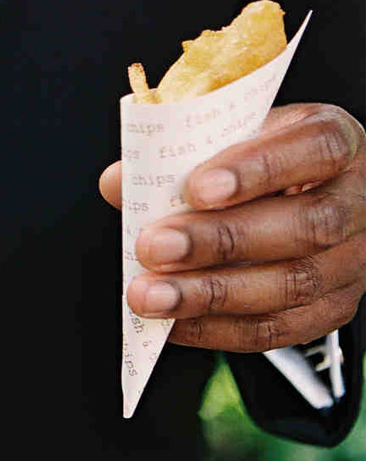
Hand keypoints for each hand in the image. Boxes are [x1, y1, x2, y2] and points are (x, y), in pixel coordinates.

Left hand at [100, 103, 365, 351]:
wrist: (314, 189)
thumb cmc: (266, 153)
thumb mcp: (235, 130)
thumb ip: (182, 149)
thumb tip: (119, 182)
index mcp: (336, 140)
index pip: (314, 148)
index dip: (257, 168)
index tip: (198, 186)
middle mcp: (355, 202)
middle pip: (305, 226)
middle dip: (221, 241)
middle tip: (154, 245)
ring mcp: (351, 261)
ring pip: (291, 286)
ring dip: (210, 295)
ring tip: (150, 294)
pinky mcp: (332, 308)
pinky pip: (279, 329)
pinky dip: (217, 329)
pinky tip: (172, 321)